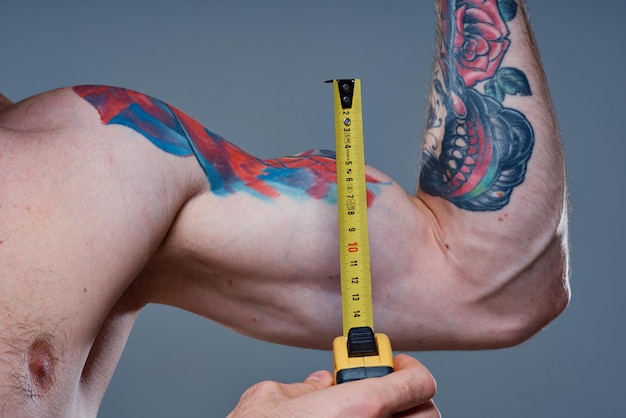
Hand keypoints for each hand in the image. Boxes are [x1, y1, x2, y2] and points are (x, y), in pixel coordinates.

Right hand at [227, 354, 439, 417]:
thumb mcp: (271, 399)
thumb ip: (303, 387)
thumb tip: (318, 384)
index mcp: (359, 408)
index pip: (419, 381)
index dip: (409, 367)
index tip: (394, 362)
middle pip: (428, 413)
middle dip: (411, 398)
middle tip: (386, 389)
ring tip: (369, 413)